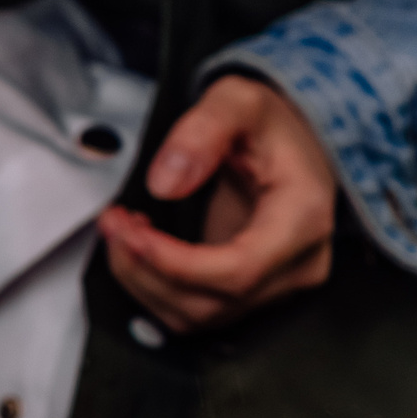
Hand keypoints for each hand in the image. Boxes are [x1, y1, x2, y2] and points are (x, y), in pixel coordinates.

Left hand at [100, 76, 335, 332]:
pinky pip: (193, 311)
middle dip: (145, 269)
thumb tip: (166, 183)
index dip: (173, 263)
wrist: (288, 140)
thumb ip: (204, 130)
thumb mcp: (239, 101)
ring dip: (143, 280)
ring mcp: (275, 285)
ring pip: (195, 316)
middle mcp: (297, 264)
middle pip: (210, 302)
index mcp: (303, 220)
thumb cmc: (271, 124)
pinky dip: (154, 286)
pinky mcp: (249, 293)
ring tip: (122, 231)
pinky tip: (139, 250)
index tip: (130, 232)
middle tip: (113, 224)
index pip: (237, 272)